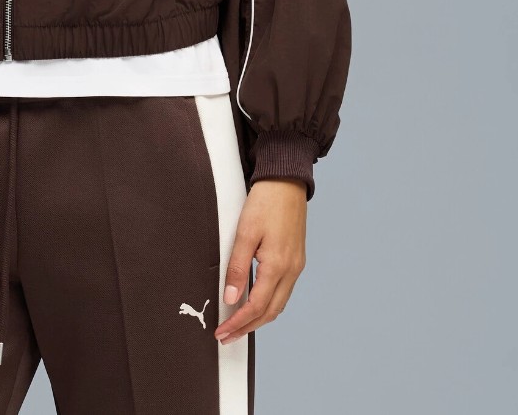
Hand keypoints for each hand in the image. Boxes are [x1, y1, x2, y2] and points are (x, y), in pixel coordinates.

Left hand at [214, 177, 306, 344]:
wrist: (286, 181)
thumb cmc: (265, 202)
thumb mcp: (246, 233)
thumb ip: (238, 267)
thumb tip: (231, 297)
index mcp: (278, 266)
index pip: (255, 307)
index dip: (237, 323)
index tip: (221, 332)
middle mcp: (291, 271)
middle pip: (269, 312)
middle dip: (247, 327)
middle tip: (226, 336)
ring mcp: (296, 266)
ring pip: (278, 304)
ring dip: (258, 318)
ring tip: (238, 325)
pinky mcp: (296, 259)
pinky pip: (283, 292)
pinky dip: (268, 304)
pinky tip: (256, 303)